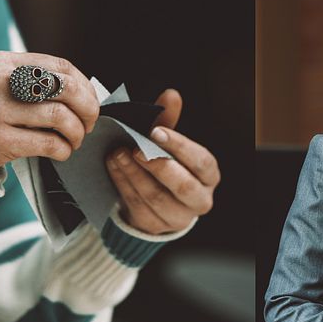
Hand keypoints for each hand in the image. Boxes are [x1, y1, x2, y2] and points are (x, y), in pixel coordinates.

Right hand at [0, 51, 98, 176]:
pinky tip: (61, 152)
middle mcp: (0, 82)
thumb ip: (35, 82)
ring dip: (77, 133)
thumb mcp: (1, 83)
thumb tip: (86, 93)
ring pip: (60, 117)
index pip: (61, 66)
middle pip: (65, 88)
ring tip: (74, 140)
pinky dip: (63, 149)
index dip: (85, 86)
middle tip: (90, 123)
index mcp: (4, 63)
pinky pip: (48, 143)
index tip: (90, 102)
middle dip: (88, 108)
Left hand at [105, 89, 219, 234]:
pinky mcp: (156, 227)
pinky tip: (113, 167)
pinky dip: (123, 185)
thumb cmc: (164, 164)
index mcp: (209, 175)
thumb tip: (171, 94)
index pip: (200, 161)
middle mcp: (200, 199)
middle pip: (183, 186)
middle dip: (157, 166)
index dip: (179, 147)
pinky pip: (138, 206)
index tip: (156, 132)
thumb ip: (168, 121)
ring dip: (134, 174)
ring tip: (117, 154)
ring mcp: (179, 217)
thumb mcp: (166, 143)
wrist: (151, 201)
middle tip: (135, 148)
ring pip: (157, 198)